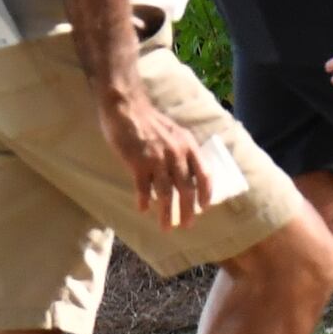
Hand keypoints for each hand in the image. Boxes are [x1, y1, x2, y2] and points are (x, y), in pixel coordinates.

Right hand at [96, 84, 212, 229]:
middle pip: (186, 189)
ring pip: (165, 193)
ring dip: (166, 213)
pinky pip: (143, 188)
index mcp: (188, 145)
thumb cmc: (150, 120)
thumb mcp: (174, 133)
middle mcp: (176, 154)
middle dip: (187, 210)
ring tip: (166, 227)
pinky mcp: (138, 162)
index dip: (205, 193)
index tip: (204, 207)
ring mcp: (157, 159)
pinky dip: (144, 200)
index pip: (204, 174)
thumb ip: (182, 151)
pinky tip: (143, 209)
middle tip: (186, 225)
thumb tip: (187, 174)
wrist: (126, 106)